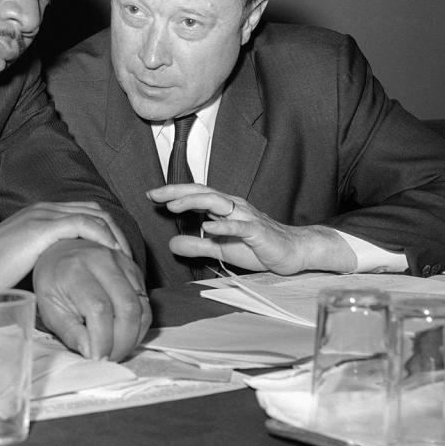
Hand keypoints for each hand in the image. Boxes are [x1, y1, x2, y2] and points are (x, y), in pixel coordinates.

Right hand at [0, 201, 132, 291]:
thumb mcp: (22, 261)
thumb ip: (42, 258)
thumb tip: (61, 276)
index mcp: (39, 215)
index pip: (83, 213)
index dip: (104, 231)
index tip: (116, 257)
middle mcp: (44, 209)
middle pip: (94, 210)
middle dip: (115, 231)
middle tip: (126, 257)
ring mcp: (43, 216)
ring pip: (94, 214)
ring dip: (113, 234)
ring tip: (123, 258)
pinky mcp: (43, 228)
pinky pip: (85, 225)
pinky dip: (102, 238)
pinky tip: (110, 256)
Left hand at [32, 239, 149, 361]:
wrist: (61, 251)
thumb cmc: (54, 282)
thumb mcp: (49, 309)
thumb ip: (70, 333)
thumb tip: (92, 354)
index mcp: (75, 270)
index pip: (99, 309)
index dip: (103, 339)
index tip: (98, 358)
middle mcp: (101, 261)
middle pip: (127, 308)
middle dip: (123, 342)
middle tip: (111, 357)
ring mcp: (121, 262)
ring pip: (142, 306)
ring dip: (134, 336)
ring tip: (117, 348)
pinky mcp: (134, 268)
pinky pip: (146, 302)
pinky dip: (139, 324)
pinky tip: (124, 333)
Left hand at [147, 184, 356, 274]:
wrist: (293, 253)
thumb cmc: (257, 247)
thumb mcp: (220, 248)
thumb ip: (197, 246)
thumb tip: (172, 244)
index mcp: (224, 209)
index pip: (195, 196)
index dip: (174, 194)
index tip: (151, 195)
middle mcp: (233, 207)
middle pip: (202, 193)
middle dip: (177, 192)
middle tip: (154, 194)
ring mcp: (246, 217)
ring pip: (218, 203)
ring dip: (194, 203)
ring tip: (174, 206)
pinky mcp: (258, 232)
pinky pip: (240, 226)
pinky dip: (224, 226)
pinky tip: (208, 226)